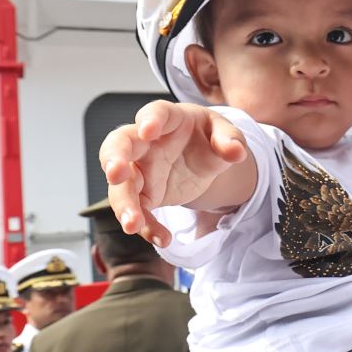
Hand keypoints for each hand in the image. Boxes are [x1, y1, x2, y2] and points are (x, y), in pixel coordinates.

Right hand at [99, 101, 248, 244]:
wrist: (201, 158)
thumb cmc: (207, 137)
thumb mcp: (224, 134)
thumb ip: (230, 140)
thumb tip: (237, 152)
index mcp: (168, 119)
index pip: (155, 112)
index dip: (149, 119)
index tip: (147, 130)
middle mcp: (145, 143)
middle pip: (119, 145)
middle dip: (114, 158)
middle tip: (116, 174)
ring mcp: (140, 170)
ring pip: (122, 185)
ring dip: (124, 204)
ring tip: (133, 225)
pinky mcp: (144, 195)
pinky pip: (139, 212)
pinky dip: (147, 227)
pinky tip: (162, 239)